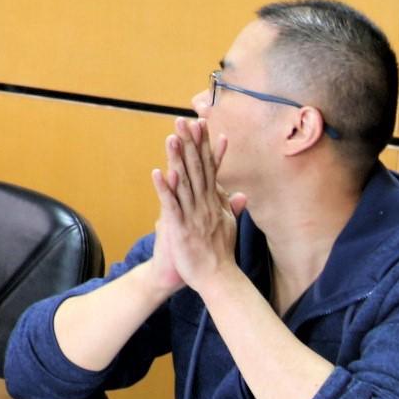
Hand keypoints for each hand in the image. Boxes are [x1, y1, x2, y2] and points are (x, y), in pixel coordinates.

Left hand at [154, 117, 244, 295]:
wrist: (217, 278)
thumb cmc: (219, 252)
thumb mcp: (228, 225)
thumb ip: (231, 207)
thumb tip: (240, 193)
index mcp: (214, 201)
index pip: (210, 167)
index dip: (204, 145)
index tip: (201, 124)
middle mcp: (206, 203)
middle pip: (198, 168)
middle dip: (191, 144)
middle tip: (184, 121)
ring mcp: (194, 214)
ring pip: (185, 181)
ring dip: (178, 159)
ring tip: (172, 137)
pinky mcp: (181, 227)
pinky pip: (172, 205)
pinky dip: (165, 188)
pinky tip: (159, 172)